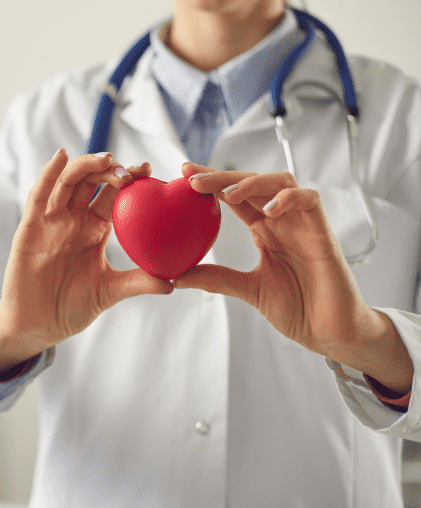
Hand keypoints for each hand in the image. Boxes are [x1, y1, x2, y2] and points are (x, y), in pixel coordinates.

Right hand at [0, 150, 173, 373]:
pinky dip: (49, 173)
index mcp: (93, 229)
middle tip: (132, 171)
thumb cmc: (70, 307)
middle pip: (91, 182)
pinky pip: (39, 196)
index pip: (113, 196)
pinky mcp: (30, 227)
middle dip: (111, 170)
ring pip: (67, 182)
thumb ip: (137, 282)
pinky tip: (61, 156)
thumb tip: (173, 281)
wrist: (36, 325)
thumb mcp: (109, 292)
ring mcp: (50, 221)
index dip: (129, 180)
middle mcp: (72, 220)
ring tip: (106, 159)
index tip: (150, 171)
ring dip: (86, 166)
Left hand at [177, 163, 411, 391]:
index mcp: (264, 231)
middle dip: (222, 176)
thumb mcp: (249, 290)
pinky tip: (268, 211)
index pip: (235, 197)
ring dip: (252, 183)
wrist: (330, 333)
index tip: (184, 174)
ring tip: (227, 194)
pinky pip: (310, 201)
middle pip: (253, 183)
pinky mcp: (323, 234)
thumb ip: (217, 279)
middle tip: (192, 178)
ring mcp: (303, 225)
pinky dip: (289, 199)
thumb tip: (177, 276)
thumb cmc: (299, 309)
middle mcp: (283, 222)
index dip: (212, 183)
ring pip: (281, 182)